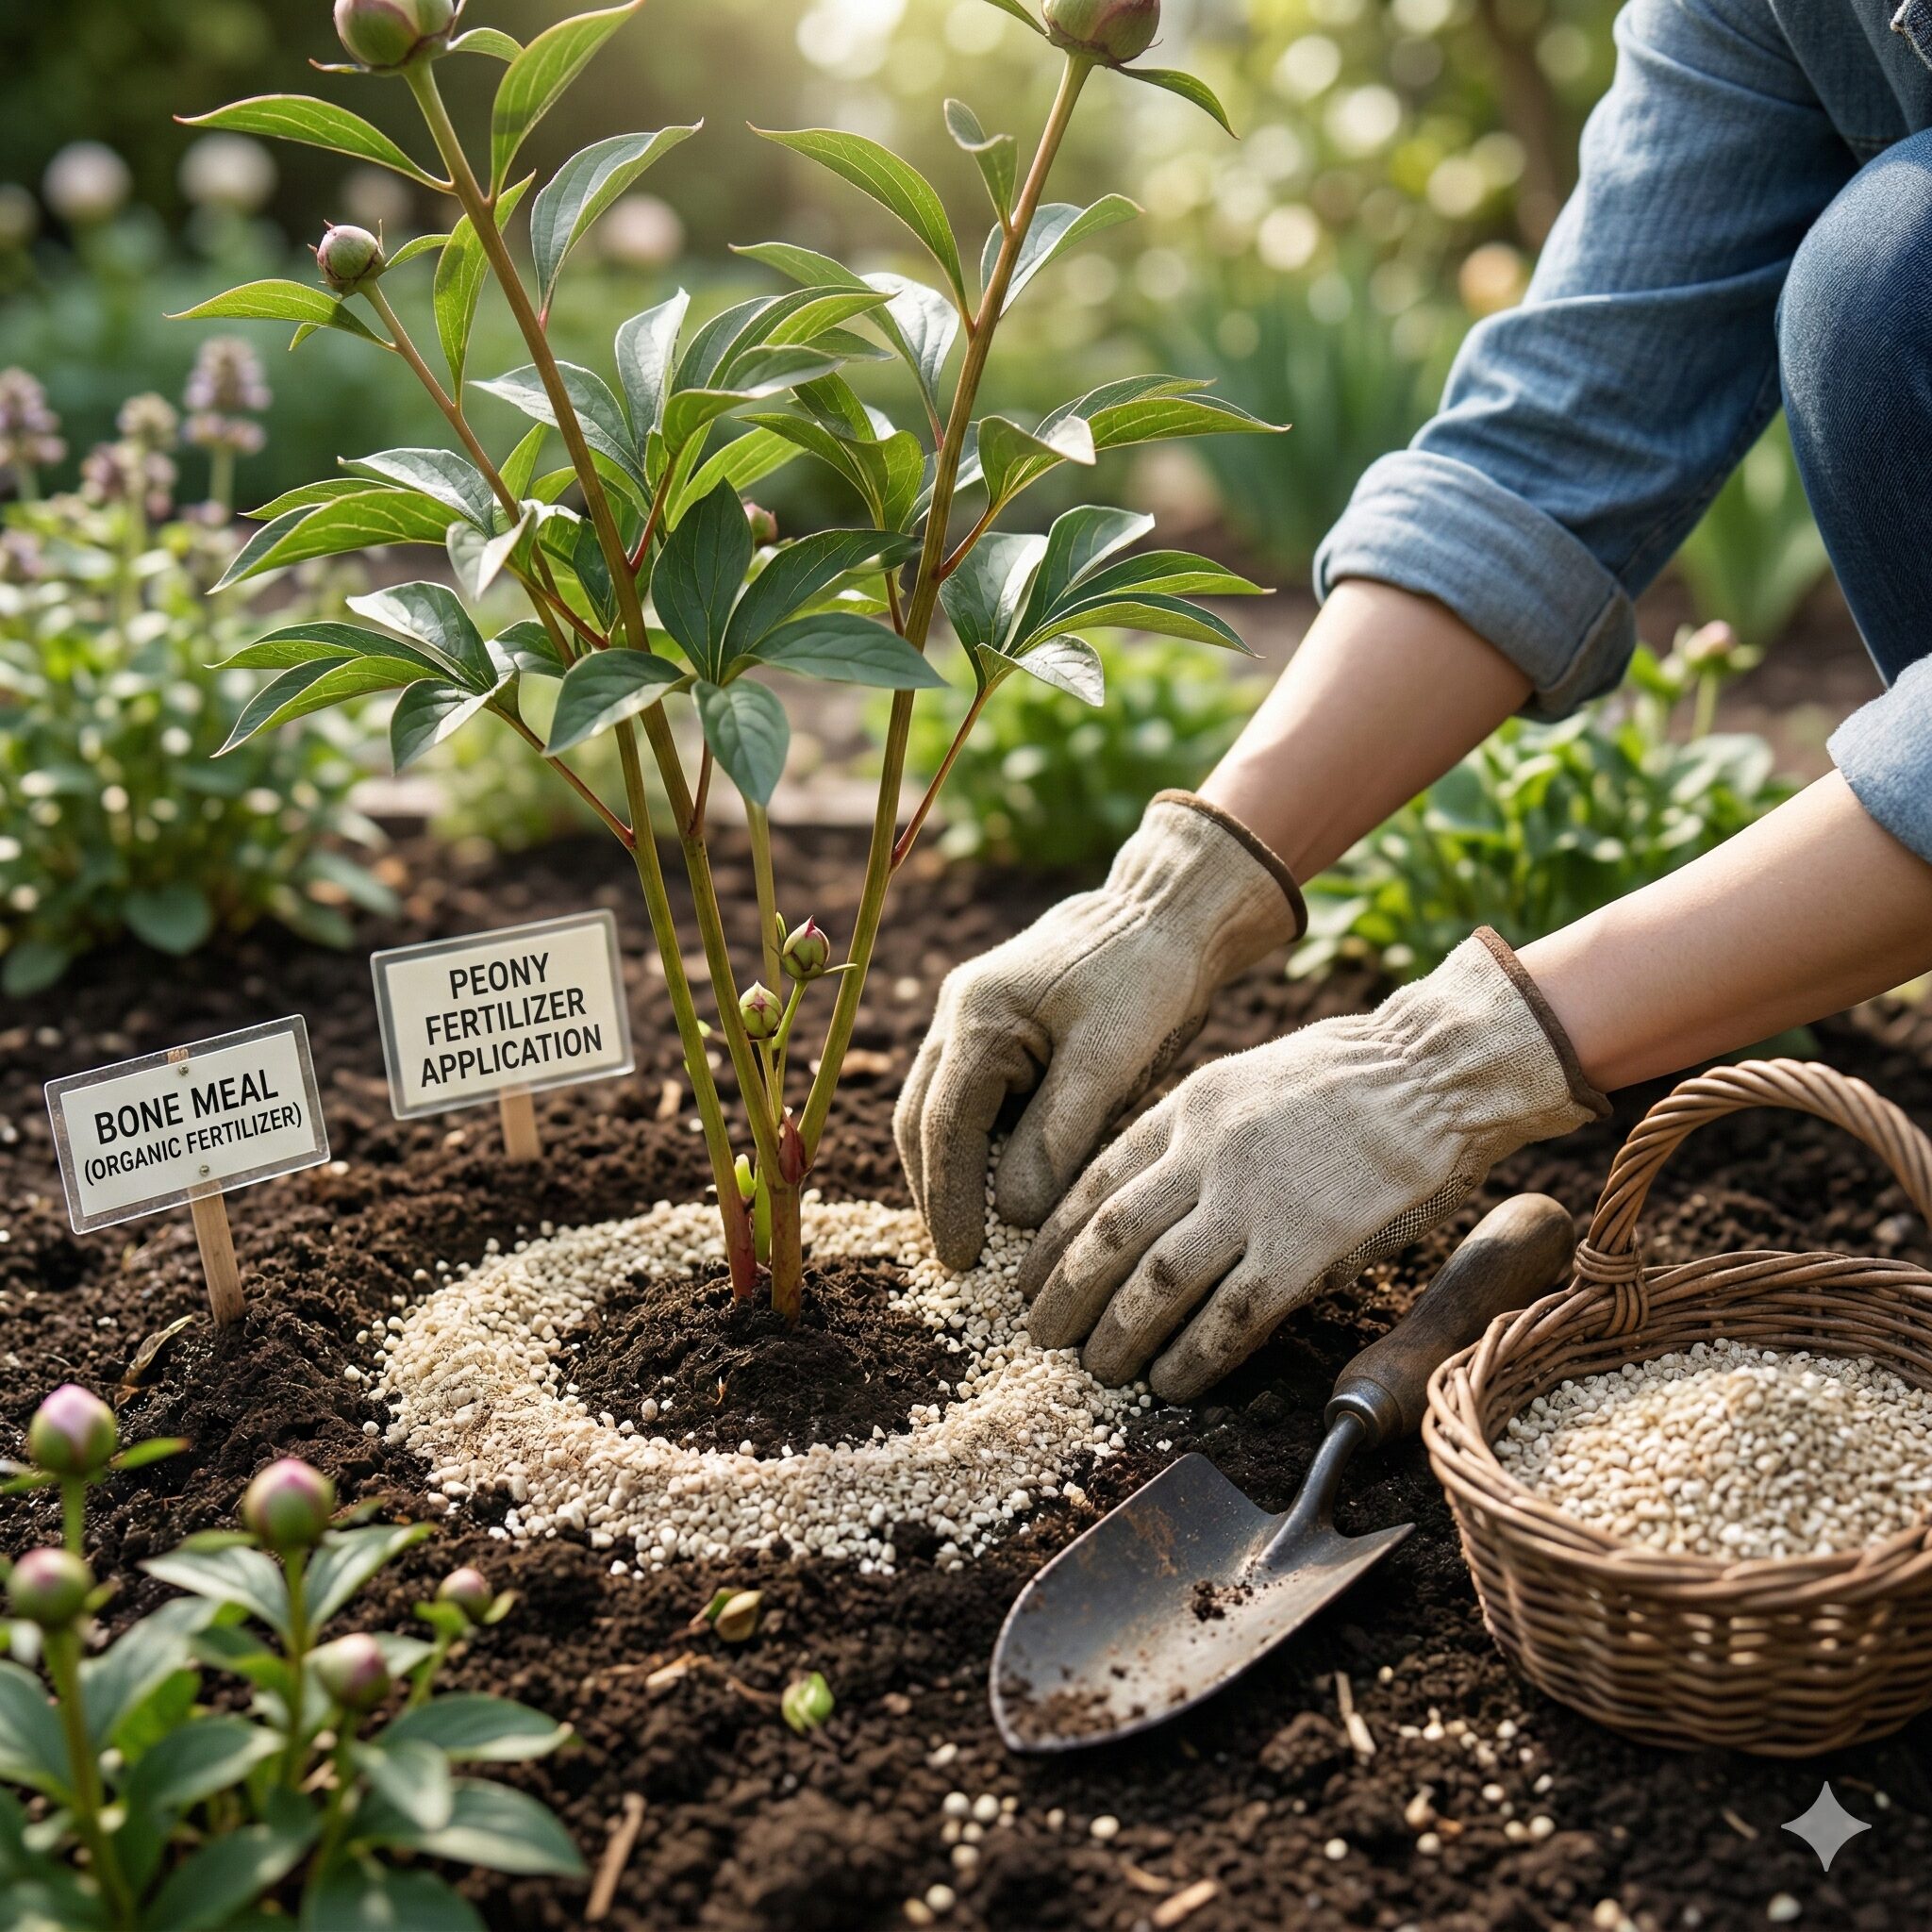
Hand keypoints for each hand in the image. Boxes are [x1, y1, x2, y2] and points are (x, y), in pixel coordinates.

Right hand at [895, 792, 1303, 1268]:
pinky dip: (980, 1147)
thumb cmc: (1148, 977)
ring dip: (954, 1173)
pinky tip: (1006, 1187)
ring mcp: (970, 1018)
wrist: (1169, 913)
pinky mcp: (996, 1028)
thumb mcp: (1111, 1057)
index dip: (950, 1199)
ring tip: (979, 1235)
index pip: (943, 1127)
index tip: (964, 1261)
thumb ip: (1058, 1133)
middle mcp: (959, 1015)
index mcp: (978, 1016)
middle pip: (922, 1121)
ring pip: (939, 1112)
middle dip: (938, 1193)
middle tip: (962, 1261)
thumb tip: (1013, 1214)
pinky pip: (971, 1099)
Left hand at [1019, 931, 1604, 1399]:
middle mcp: (1204, 1153)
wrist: (1435, 1071)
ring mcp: (1253, 1201)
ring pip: (1157, 1283)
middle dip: (1065, 1295)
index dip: (1053, 1239)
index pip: (1092, 1182)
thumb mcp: (1244, 1079)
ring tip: (1099, 1370)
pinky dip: (1193, 1357)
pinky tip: (1171, 1384)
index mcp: (1186, 1108)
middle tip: (1041, 1335)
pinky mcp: (1305, 1246)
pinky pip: (1231, 1316)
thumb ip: (1193, 1134)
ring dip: (1119, 1336)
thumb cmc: (1349, 1076)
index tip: (1028, 1274)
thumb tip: (1147, 1193)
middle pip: (1108, 1238)